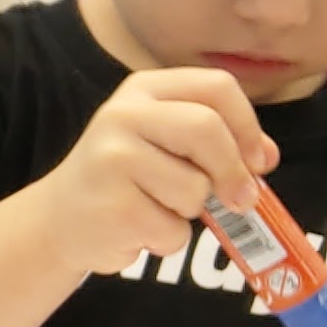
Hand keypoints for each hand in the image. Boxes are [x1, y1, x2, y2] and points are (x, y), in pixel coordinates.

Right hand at [36, 70, 275, 276]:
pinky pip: (173, 229)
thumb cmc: (126, 179)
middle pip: (206, 129)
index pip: (217, 87)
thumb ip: (217, 141)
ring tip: (158, 208)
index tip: (258, 161)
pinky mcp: (112, 206)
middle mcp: (123, 115)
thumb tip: (265, 158)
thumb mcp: (166, 143)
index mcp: (145, 89)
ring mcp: (112, 159)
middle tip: (241, 199)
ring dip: (190, 212)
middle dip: (233, 171)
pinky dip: (168, 239)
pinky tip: (139, 229)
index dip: (248, 126)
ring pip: (194, 188)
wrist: (61, 218)